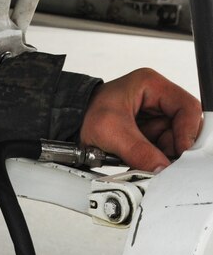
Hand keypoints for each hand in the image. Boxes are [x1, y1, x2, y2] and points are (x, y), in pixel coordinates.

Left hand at [79, 68, 202, 171]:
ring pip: (169, 144)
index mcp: (151, 86)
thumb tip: (161, 168)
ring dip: (160, 158)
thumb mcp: (112, 132)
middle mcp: (154, 101)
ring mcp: (150, 120)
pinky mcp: (143, 137)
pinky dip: (151, 162)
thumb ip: (139, 151)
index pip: (186, 106)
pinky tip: (141, 165)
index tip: (182, 151)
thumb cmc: (83, 115)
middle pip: (180, 128)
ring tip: (145, 165)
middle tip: (164, 164)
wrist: (66, 126)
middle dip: (173, 148)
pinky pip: (156, 152)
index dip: (188, 130)